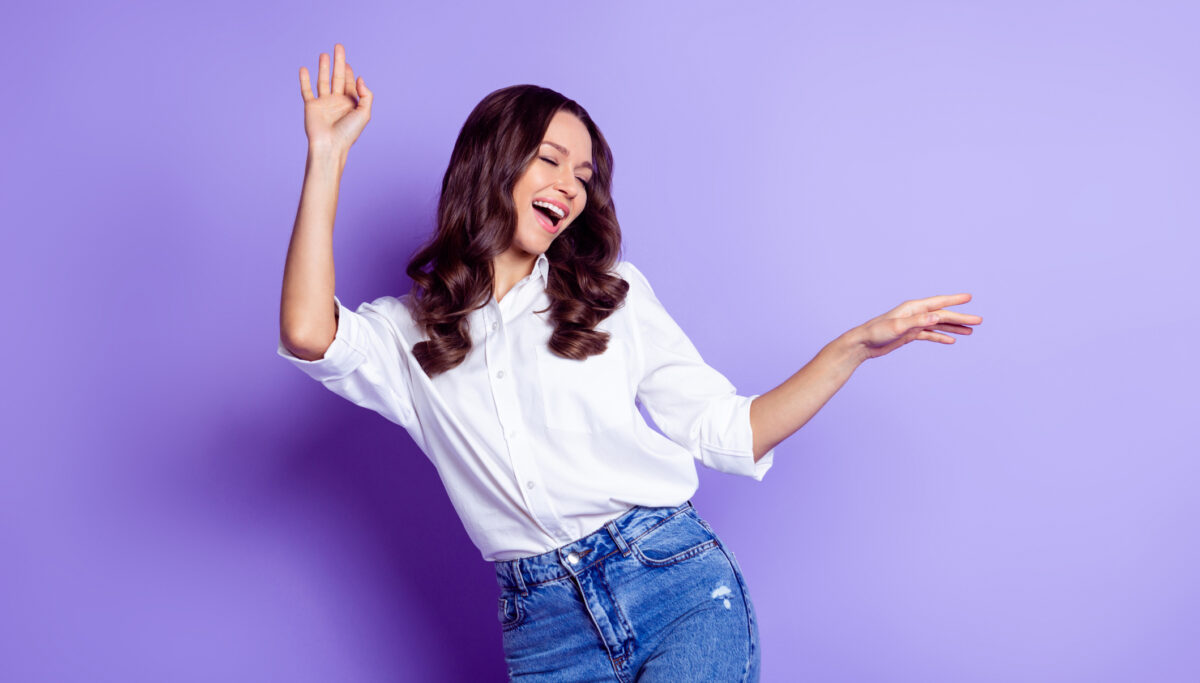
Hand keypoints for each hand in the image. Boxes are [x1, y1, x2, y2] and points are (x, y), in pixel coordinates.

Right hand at [299, 43, 373, 155]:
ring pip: (323, 81)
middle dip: (338, 62)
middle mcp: (337, 102)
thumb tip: (360, 78)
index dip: (350, 72)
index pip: (350, 83)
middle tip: (338, 46)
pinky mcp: (311, 106)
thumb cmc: (348, 133)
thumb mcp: (364, 113)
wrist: (330, 146)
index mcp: (350, 104)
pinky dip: (304, 80)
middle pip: (338, 77)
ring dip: (323, 67)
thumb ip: (366, 95)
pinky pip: (306, 90)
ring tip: (324, 54)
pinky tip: (304, 69)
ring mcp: (323, 103)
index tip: (348, 63)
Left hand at [854, 294, 981, 360]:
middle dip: (961, 318)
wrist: (862, 344)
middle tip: (979, 321)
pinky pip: (930, 335)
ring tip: (971, 331)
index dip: (954, 300)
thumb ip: (918, 321)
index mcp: (913, 308)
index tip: (969, 297)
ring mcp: (913, 324)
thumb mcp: (897, 327)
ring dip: (954, 327)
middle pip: (943, 315)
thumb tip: (937, 316)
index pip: (938, 302)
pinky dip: (941, 337)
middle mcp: (915, 314)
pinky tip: (952, 340)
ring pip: (939, 325)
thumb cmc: (876, 333)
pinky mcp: (910, 335)